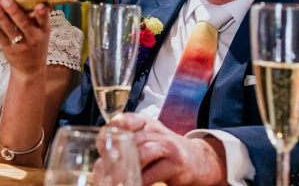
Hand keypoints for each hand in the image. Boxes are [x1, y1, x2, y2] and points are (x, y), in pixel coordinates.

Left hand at [0, 0, 50, 75]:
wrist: (30, 69)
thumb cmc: (36, 44)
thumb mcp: (43, 32)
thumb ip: (38, 17)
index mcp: (43, 30)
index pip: (44, 20)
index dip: (42, 13)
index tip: (40, 5)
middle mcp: (32, 37)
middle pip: (23, 22)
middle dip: (13, 10)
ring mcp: (20, 43)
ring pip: (9, 28)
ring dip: (0, 15)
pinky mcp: (8, 48)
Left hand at [107, 113, 226, 185]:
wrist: (197, 160)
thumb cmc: (165, 151)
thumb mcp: (147, 139)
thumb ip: (128, 143)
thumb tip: (102, 159)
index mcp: (146, 123)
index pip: (126, 120)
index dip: (111, 130)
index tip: (100, 144)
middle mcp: (157, 131)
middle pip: (132, 140)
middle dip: (115, 155)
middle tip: (103, 169)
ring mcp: (168, 146)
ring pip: (142, 154)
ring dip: (126, 169)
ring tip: (115, 179)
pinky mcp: (176, 164)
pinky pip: (154, 173)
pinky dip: (142, 180)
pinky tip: (134, 184)